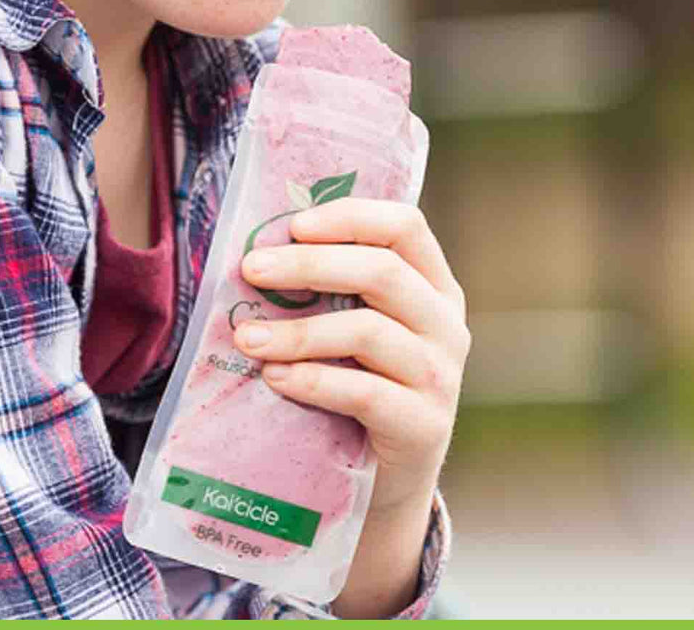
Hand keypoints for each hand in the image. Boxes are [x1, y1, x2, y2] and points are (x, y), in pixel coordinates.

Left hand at [235, 197, 469, 517]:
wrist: (385, 478)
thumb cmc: (358, 381)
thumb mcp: (354, 325)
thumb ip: (329, 287)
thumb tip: (257, 249)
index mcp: (433, 284)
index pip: (404, 225)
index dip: (350, 217)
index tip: (293, 226)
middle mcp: (446, 322)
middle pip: (383, 272)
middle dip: (309, 265)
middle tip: (252, 270)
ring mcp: (440, 375)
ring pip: (367, 331)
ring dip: (298, 331)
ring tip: (247, 337)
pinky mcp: (424, 426)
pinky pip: (363, 392)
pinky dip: (312, 380)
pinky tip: (274, 377)